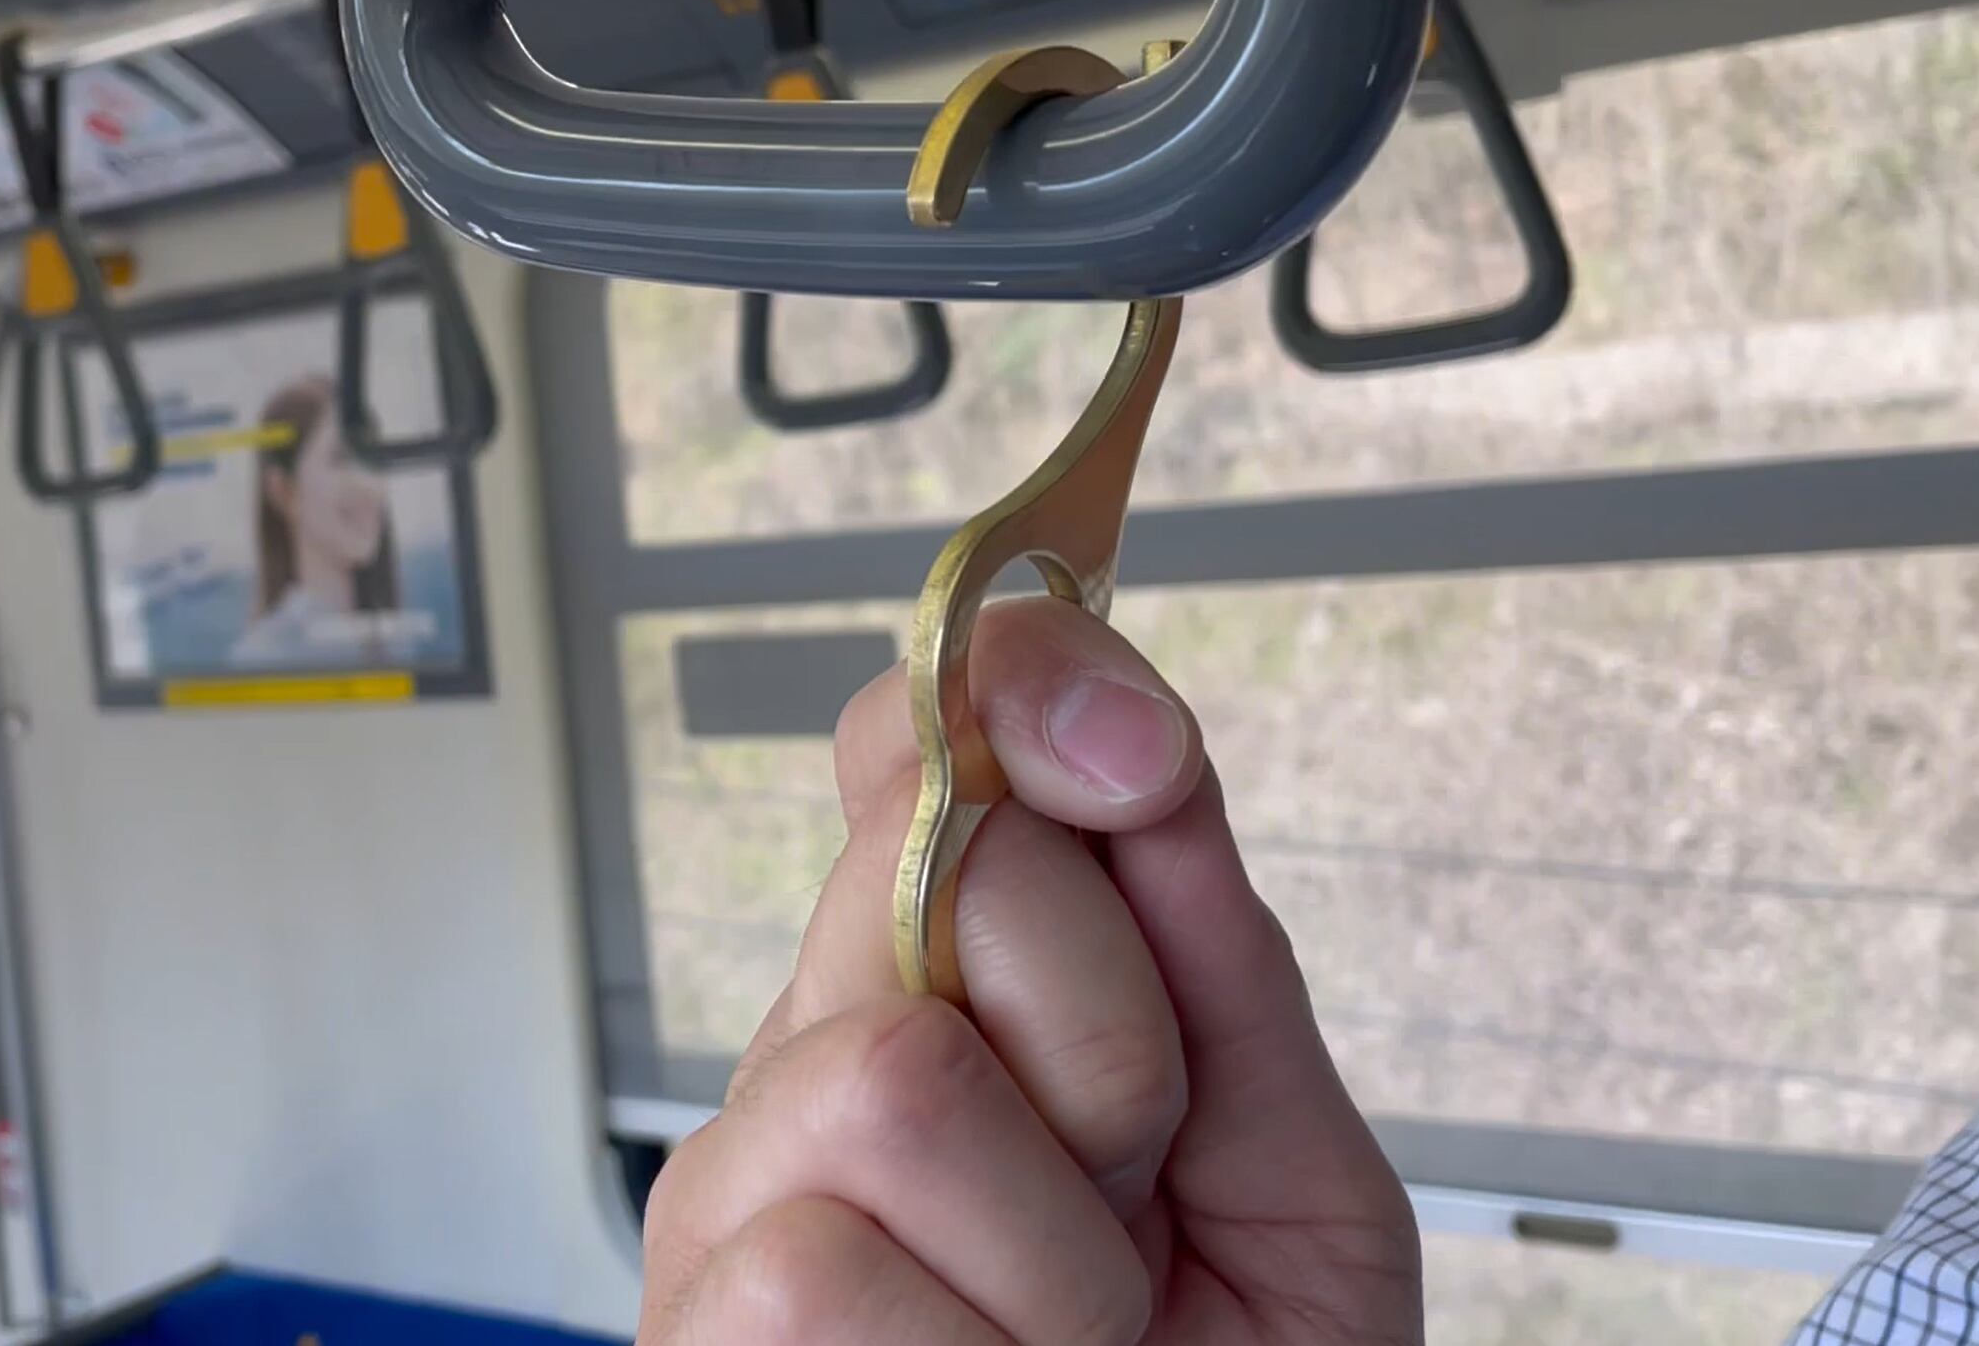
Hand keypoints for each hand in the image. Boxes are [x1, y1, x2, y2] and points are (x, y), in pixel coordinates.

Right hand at [639, 598, 1420, 1344]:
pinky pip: (826, 1268)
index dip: (1013, 704)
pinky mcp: (698, 1334)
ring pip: (889, 1075)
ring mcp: (730, 1203)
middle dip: (1114, 1034)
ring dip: (1062, 1250)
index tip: (1132, 762)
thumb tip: (1096, 696)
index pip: (906, 749)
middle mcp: (807, 1071)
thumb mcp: (1280, 1155)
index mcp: (943, 1002)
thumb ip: (1201, 927)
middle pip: (927, 869)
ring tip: (1069, 1336)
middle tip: (1137, 1189)